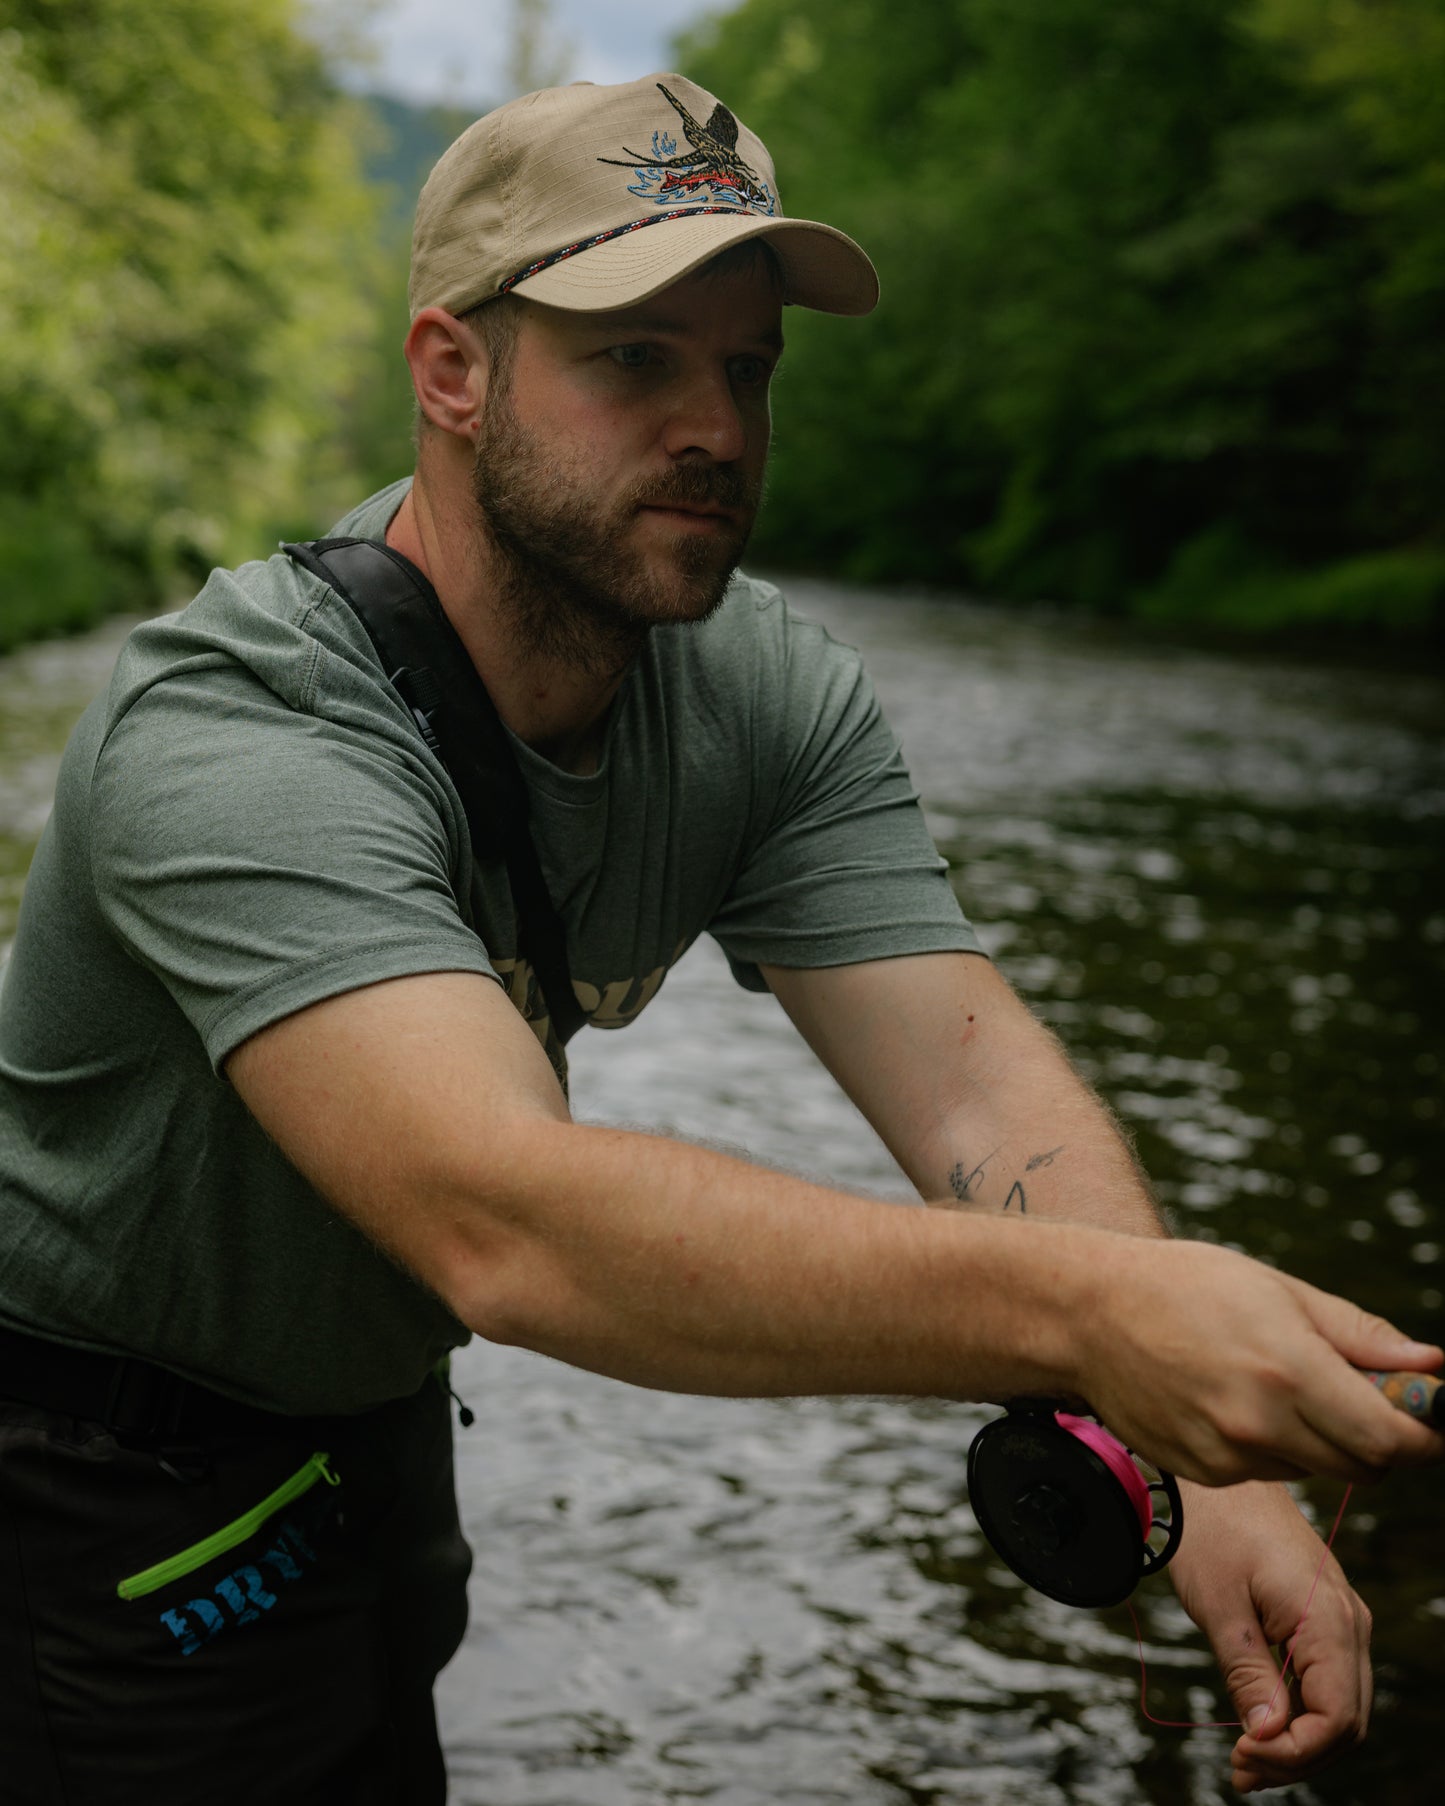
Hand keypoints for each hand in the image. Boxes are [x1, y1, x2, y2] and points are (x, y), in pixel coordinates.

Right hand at [1075, 1236, 1443, 1485]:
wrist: (1087, 1314)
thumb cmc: (1184, 1285)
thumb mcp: (1277, 1289)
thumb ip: (1357, 1333)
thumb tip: (1427, 1364)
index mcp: (1287, 1369)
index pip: (1388, 1438)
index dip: (1423, 1435)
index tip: (1430, 1422)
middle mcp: (1259, 1423)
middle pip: (1362, 1466)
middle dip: (1379, 1441)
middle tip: (1365, 1400)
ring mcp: (1227, 1454)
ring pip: (1312, 1469)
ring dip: (1319, 1441)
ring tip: (1277, 1384)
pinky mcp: (1202, 1472)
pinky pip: (1264, 1471)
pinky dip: (1270, 1446)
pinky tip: (1233, 1399)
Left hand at [1167, 1481, 1370, 1792]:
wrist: (1214, 1479)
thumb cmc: (1212, 1531)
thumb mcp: (1219, 1607)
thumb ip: (1248, 1674)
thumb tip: (1268, 1737)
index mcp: (1329, 1620)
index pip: (1338, 1717)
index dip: (1295, 1752)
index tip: (1242, 1754)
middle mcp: (1349, 1623)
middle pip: (1346, 1721)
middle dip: (1297, 1757)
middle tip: (1239, 1771)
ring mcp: (1341, 1619)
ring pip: (1340, 1706)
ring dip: (1298, 1742)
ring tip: (1244, 1761)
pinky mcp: (1324, 1618)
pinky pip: (1326, 1680)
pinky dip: (1298, 1712)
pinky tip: (1258, 1727)